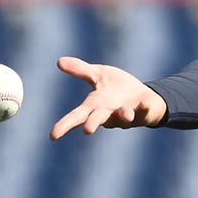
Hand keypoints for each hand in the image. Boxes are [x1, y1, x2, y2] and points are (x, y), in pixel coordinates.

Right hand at [50, 56, 168, 139]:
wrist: (142, 94)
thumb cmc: (117, 87)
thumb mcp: (98, 75)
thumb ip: (81, 70)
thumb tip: (59, 61)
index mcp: (95, 106)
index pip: (76, 116)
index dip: (64, 125)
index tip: (52, 135)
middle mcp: (109, 114)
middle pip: (98, 120)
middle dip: (93, 124)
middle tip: (88, 130)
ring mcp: (126, 116)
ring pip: (123, 118)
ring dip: (124, 116)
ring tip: (126, 114)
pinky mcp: (143, 113)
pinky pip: (144, 113)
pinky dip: (145, 109)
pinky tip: (145, 104)